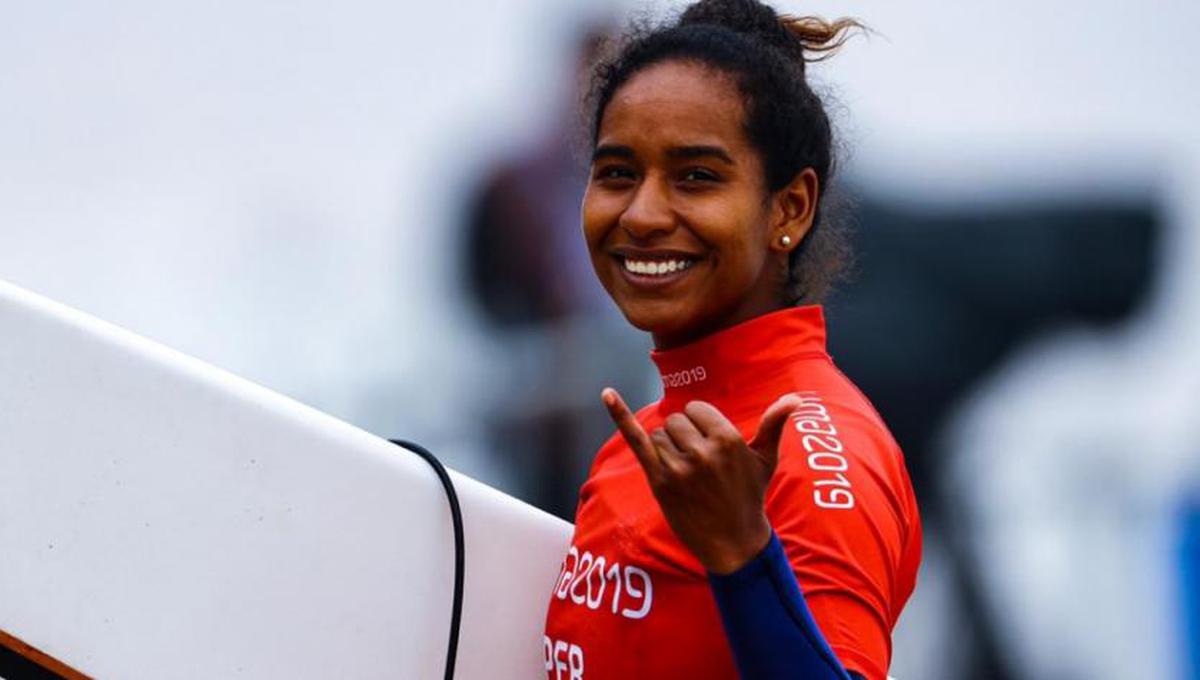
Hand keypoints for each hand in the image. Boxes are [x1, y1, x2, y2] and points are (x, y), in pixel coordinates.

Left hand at [601, 388, 801, 574]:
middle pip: (676, 421)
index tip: (709, 445)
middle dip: (684, 436)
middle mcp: (702, 451)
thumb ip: (774, 424)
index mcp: (728, 439)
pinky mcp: (659, 481)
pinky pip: (636, 440)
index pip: (696, 410)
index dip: (700, 425)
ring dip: (668, 449)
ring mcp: (678, 467)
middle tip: (699, 465)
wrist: (733, 542)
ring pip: (659, 435)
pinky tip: (607, 394)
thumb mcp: (766, 460)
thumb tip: (796, 398)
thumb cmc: (749, 496)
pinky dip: (620, 415)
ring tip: (687, 474)